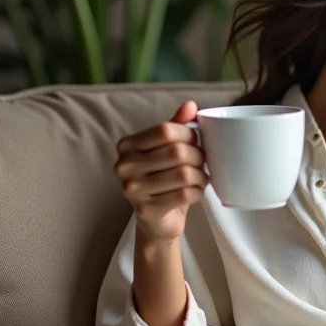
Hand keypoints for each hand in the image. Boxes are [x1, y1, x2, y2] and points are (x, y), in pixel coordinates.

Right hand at [114, 101, 208, 241]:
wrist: (157, 220)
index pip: (165, 130)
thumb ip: (177, 125)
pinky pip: (185, 195)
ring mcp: (132, 189)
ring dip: (201, 177)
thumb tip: (190, 105)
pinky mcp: (146, 210)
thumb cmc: (163, 178)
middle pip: (177, 152)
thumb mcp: (168, 149)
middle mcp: (123, 166)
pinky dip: (198, 192)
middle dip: (198, 157)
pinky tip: (195, 192)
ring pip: (184, 174)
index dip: (189, 134)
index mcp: (127, 145)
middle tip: (202, 164)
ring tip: (201, 178)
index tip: (196, 143)